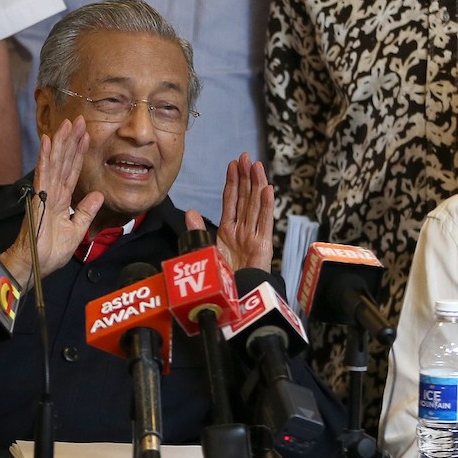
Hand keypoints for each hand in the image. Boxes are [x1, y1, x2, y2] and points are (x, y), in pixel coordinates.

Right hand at [1, 117, 103, 284]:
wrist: (35, 266)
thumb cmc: (50, 252)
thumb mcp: (77, 230)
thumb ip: (86, 211)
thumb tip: (98, 195)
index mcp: (62, 199)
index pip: (72, 171)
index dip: (79, 152)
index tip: (86, 135)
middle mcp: (53, 192)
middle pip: (64, 161)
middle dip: (71, 140)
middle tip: (79, 119)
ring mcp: (44, 193)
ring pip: (54, 162)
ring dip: (61, 142)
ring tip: (67, 124)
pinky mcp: (38, 198)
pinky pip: (43, 174)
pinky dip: (45, 157)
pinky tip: (48, 142)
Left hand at [185, 152, 273, 271]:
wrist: (232, 301)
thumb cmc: (220, 281)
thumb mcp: (203, 251)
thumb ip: (198, 231)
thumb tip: (190, 212)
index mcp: (228, 231)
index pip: (231, 201)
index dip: (232, 182)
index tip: (233, 164)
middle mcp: (242, 231)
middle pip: (245, 198)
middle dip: (246, 177)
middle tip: (246, 156)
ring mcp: (253, 237)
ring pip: (255, 205)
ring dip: (257, 184)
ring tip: (257, 166)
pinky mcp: (262, 246)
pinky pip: (264, 222)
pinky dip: (266, 205)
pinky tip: (268, 189)